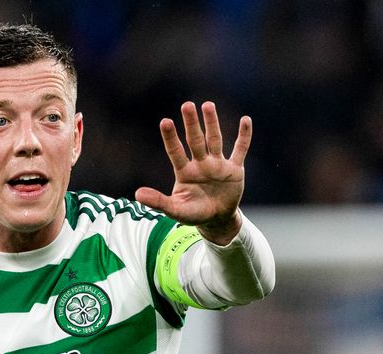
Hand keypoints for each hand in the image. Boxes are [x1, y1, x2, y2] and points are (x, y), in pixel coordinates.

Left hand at [135, 101, 250, 244]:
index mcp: (184, 172)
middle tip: (187, 105)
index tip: (165, 121)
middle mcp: (200, 163)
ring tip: (207, 105)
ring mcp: (218, 165)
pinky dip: (244, 136)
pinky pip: (240, 150)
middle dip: (191, 124)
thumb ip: (158, 201)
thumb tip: (136, 195)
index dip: (170, 137)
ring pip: (214, 140)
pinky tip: (245, 120)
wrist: (217, 220)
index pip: (175, 151)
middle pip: (195, 140)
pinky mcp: (235, 169)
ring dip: (212, 123)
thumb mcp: (175, 209)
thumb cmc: (194, 213)